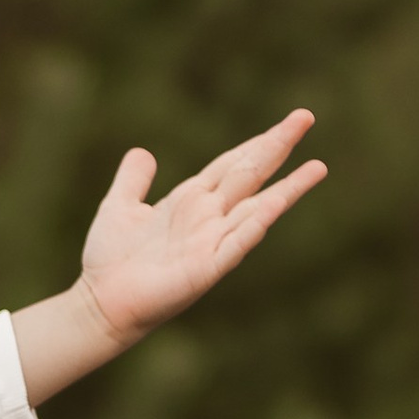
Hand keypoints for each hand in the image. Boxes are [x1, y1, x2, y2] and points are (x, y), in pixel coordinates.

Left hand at [78, 110, 324, 349]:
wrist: (100, 302)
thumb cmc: (109, 260)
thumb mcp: (119, 207)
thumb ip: (133, 180)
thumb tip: (143, 152)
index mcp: (190, 200)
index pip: (233, 164)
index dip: (258, 142)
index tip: (290, 122)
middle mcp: (208, 217)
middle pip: (250, 174)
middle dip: (277, 145)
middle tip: (306, 116)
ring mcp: (211, 241)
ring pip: (258, 207)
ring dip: (288, 187)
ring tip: (318, 167)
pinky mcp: (208, 267)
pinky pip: (239, 241)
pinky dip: (259, 221)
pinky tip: (279, 201)